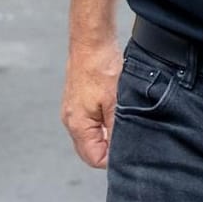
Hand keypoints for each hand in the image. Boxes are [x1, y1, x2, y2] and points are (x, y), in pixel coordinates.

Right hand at [60, 39, 121, 167]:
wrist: (90, 42)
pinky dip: (104, 123)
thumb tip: (122, 149)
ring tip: (126, 125)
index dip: (113, 160)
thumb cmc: (101, 68)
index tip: (131, 151)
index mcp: (78, 125)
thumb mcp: (116, 101)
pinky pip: (90, 121)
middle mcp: (71, 120)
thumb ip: (116, 128)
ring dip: (108, 135)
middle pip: (90, 149)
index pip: (94, 158)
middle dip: (110, 150)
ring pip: (91, 135)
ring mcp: (73, 110)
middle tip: (131, 140)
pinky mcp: (78, 100)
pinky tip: (117, 113)